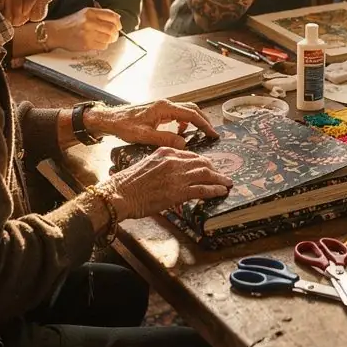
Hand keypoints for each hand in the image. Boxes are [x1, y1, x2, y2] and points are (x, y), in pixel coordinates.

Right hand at [47, 7, 120, 51]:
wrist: (56, 32)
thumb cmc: (71, 23)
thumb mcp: (84, 13)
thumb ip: (100, 14)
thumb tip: (117, 18)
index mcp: (90, 12)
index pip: (112, 16)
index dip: (118, 22)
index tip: (118, 26)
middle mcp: (90, 21)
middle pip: (112, 28)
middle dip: (115, 33)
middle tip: (113, 36)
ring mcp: (88, 33)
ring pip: (109, 38)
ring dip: (110, 40)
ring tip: (106, 40)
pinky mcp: (86, 44)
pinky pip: (102, 46)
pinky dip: (103, 46)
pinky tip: (98, 43)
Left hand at [85, 98, 217, 144]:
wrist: (110, 119)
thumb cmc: (124, 126)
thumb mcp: (144, 136)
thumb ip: (165, 139)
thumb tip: (184, 143)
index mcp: (164, 108)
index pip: (191, 114)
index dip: (205, 125)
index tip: (213, 134)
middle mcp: (165, 104)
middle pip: (192, 109)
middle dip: (203, 121)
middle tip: (211, 134)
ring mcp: (162, 106)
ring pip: (185, 110)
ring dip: (194, 121)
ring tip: (199, 134)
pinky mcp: (158, 110)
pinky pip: (177, 114)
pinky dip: (184, 122)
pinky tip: (180, 132)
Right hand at [107, 146, 231, 220]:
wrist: (120, 194)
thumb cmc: (128, 183)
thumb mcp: (146, 165)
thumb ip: (161, 165)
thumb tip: (170, 174)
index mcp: (165, 152)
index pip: (190, 154)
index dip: (202, 161)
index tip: (208, 166)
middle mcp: (174, 161)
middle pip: (201, 162)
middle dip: (213, 169)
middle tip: (221, 175)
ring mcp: (178, 175)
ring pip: (206, 174)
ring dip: (219, 179)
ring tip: (227, 183)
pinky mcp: (179, 191)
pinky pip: (203, 189)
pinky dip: (215, 190)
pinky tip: (221, 191)